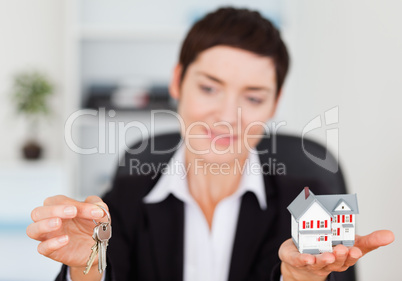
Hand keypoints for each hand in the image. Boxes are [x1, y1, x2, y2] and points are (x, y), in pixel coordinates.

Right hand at [26, 195, 108, 273]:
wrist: (95, 247)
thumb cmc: (91, 225)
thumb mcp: (99, 212)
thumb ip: (98, 205)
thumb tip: (98, 206)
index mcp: (60, 207)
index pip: (58, 201)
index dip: (72, 203)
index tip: (91, 209)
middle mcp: (50, 219)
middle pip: (38, 212)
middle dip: (54, 210)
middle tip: (72, 212)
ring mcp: (48, 236)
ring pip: (32, 229)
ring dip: (44, 225)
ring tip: (58, 223)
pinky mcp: (51, 251)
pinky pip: (42, 248)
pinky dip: (51, 244)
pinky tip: (65, 240)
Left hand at [279, 230, 393, 280]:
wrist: (302, 261)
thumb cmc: (329, 249)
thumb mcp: (350, 242)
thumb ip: (368, 239)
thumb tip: (390, 235)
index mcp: (344, 257)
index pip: (352, 257)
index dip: (354, 254)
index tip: (356, 250)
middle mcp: (331, 262)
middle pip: (337, 261)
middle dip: (340, 256)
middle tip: (343, 249)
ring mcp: (314, 262)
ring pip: (321, 262)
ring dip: (325, 259)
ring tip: (329, 255)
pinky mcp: (299, 260)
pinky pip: (301, 261)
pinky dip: (304, 260)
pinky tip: (307, 258)